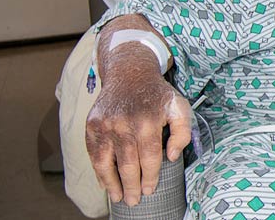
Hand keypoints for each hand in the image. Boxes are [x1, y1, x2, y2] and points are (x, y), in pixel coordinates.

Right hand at [85, 72, 191, 205]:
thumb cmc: (157, 94)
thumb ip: (182, 132)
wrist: (129, 73)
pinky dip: (98, 171)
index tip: (150, 189)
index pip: (150, 158)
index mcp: (148, 122)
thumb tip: (172, 157)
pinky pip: (94, 154)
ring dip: (112, 184)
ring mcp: (106, 125)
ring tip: (118, 197)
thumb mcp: (179, 107)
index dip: (150, 177)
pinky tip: (105, 182)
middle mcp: (125, 125)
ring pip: (107, 163)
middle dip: (132, 186)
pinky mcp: (92, 125)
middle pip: (128, 164)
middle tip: (134, 201)